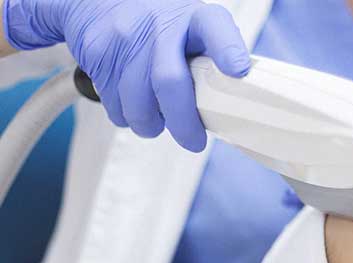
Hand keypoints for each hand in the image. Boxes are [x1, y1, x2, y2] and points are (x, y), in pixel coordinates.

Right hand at [4, 0, 249, 150]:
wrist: (101, 1)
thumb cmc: (163, 27)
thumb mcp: (194, 31)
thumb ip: (213, 62)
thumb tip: (235, 108)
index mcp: (195, 18)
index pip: (215, 28)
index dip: (227, 49)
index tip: (237, 70)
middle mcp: (161, 24)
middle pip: (169, 81)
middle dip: (183, 122)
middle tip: (194, 141)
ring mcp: (126, 36)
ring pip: (138, 102)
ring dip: (150, 124)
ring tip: (158, 120)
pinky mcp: (98, 52)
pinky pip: (114, 103)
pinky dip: (127, 114)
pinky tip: (134, 102)